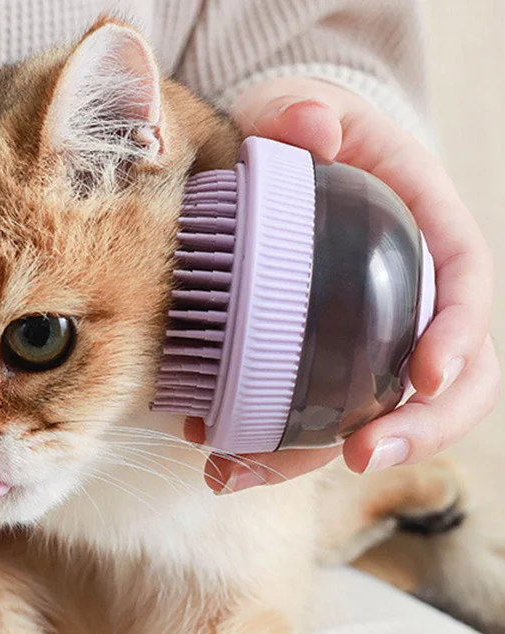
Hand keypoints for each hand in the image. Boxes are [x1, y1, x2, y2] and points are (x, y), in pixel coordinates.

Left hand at [195, 76, 499, 492]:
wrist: (279, 175)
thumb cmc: (301, 139)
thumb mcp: (301, 108)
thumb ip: (302, 110)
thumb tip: (311, 128)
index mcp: (427, 237)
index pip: (466, 292)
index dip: (459, 340)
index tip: (427, 377)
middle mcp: (409, 302)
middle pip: (444, 383)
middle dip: (411, 431)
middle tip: (356, 457)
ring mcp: (368, 343)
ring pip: (366, 417)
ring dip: (312, 459)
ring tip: (244, 474)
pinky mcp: (321, 367)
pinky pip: (311, 418)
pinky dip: (271, 447)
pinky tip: (219, 460)